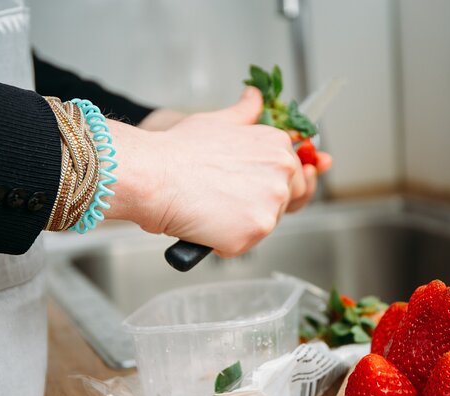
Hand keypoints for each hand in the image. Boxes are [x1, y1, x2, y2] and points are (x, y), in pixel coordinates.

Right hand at [106, 87, 331, 256]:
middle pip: (285, 202)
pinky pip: (243, 245)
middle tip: (223, 198)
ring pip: (263, 225)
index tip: (250, 189)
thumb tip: (256, 96)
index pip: (296, 174)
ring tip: (209, 208)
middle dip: (258, 205)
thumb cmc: (178, 150)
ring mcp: (272, 203)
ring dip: (238, 224)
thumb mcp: (218, 121)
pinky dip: (222, 243)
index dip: (270, 184)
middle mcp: (283, 172)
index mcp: (278, 145)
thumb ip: (246, 112)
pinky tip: (203, 224)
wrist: (153, 175)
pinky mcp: (256, 230)